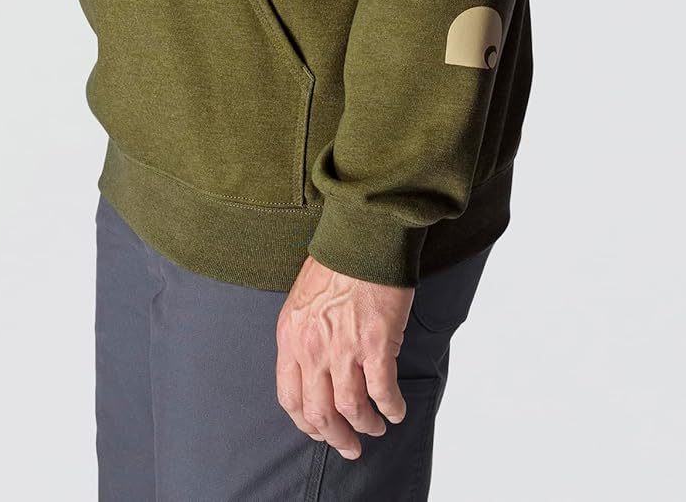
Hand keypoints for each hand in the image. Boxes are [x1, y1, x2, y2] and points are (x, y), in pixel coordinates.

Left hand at [275, 253, 414, 460]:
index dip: (306, 422)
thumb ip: (305, 335)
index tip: (319, 431)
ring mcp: (343, 349)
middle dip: (335, 436)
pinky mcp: (375, 346)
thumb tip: (315, 366)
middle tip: (349, 446)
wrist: (362, 238)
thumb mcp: (303, 300)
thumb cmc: (337, 263)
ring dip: (365, 425)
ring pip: (351, 409)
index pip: (290, 397)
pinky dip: (390, 408)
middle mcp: (312, 348)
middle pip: (319, 413)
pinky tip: (395, 411)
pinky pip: (382, 392)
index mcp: (290, 337)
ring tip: (375, 427)